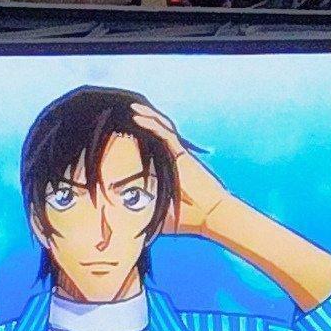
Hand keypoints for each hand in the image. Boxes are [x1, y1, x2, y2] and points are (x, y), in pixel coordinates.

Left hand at [131, 105, 234, 238]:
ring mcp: (178, 155)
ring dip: (146, 116)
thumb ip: (143, 213)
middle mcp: (174, 158)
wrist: (210, 215)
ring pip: (161, 128)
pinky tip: (137, 117)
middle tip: (127, 113)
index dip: (142, 136)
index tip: (126, 130)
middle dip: (145, 121)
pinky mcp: (181, 155)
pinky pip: (164, 135)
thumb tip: (120, 221)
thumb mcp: (158, 214)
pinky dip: (151, 125)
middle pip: (158, 133)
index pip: (153, 147)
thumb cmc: (188, 218)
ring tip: (131, 109)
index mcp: (170, 168)